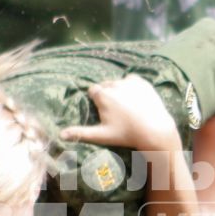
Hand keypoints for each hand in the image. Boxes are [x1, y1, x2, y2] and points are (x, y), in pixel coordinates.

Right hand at [60, 75, 178, 154]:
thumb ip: (80, 133)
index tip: (103, 110)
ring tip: (126, 106)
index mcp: (102, 95)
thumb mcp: (101, 135)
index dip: (97, 101)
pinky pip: (131, 80)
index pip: (93, 91)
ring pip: (118, 82)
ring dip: (118, 90)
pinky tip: (135, 99)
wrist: (155, 130)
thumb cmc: (126, 134)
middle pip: (105, 85)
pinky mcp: (142, 82)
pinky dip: (131, 87)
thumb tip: (60, 135)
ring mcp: (129, 82)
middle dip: (107, 94)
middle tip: (115, 110)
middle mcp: (114, 84)